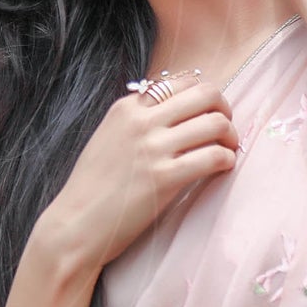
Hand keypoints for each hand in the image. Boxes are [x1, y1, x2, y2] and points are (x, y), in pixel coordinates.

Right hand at [36, 72, 239, 272]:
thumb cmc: (92, 187)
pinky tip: (222, 169)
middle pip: (205, 94)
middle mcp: (140, 121)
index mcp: (126, 108)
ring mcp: (152, 148)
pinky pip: (214, 157)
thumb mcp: (108, 138)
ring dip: (230, 136)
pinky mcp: (165, 177)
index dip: (203, 96)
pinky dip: (227, 160)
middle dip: (224, 109)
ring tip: (227, 151)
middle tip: (225, 130)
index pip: (180, 82)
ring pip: (215, 123)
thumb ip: (137, 121)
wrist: (75, 224)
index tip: (208, 114)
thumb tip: (177, 111)